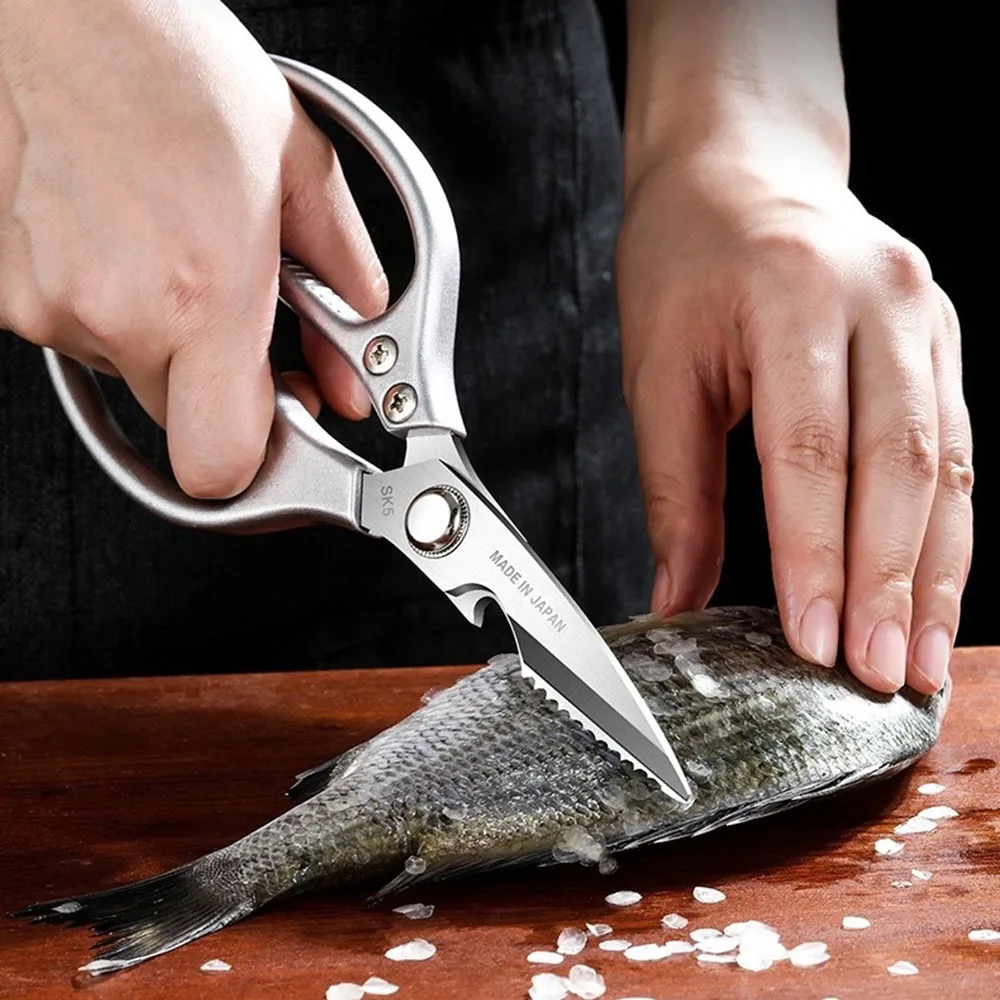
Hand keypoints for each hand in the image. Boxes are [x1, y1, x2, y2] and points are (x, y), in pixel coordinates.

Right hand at [0, 0, 385, 497]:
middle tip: (234, 318)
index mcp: (206, 292)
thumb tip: (353, 370)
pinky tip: (124, 241)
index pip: (221, 465)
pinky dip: (108, 306)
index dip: (253, 461)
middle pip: (181, 423)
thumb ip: (344, 284)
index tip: (278, 423)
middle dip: (217, 384)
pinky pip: (76, 334)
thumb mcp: (299, 171)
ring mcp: (49, 304)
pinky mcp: (5, 290)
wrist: (67, 12)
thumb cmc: (176, 71)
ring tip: (174, 251)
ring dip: (161, 336)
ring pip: (129, 376)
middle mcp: (120, 310)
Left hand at [617, 127, 971, 694]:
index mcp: (794, 297)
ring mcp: (926, 317)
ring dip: (938, 572)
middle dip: (892, 583)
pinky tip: (938, 588)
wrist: (741, 169)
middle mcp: (880, 302)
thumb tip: (677, 599)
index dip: (816, 558)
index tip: (815, 642)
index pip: (811, 453)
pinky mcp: (940, 340)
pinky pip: (956, 445)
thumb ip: (674, 490)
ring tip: (925, 658)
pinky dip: (946, 526)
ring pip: (946, 464)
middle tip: (882, 676)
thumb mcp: (657, 370)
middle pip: (898, 466)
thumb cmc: (686, 260)